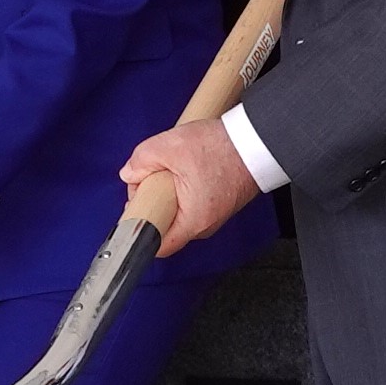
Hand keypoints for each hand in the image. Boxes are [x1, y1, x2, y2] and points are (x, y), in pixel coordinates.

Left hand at [119, 117, 262, 258]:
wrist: (256, 140)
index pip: (157, 244)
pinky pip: (192, 204)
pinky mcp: (219, 204)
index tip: (133, 208)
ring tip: (170, 169)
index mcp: (192, 221)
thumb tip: (129, 174)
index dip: (139, 226)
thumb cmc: (223, 147)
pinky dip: (182, 190)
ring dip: (167, 194)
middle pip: (166, 225)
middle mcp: (205, 225)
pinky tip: (183, 169)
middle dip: (151, 202)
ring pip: (178, 213)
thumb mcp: (170, 147)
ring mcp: (214, 215)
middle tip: (150, 176)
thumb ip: (141, 161)